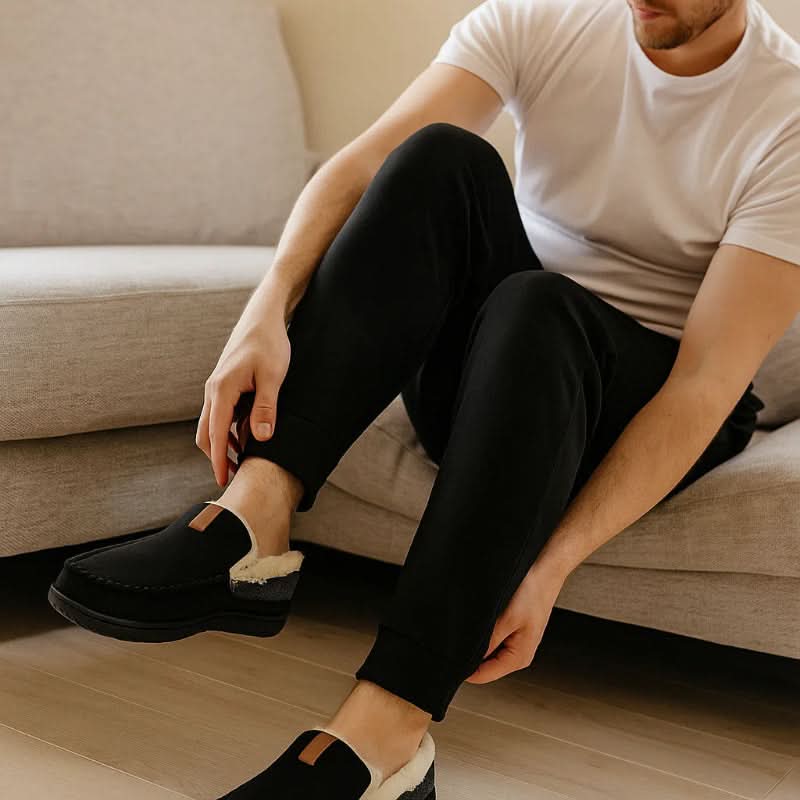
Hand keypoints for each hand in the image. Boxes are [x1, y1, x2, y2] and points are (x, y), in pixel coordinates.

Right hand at [195, 287, 290, 486]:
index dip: (218, 460)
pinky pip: (222, 414)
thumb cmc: (269, 344)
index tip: (221, 481)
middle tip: (232, 478)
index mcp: (222, 390)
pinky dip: (229, 429)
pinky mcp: (225, 385)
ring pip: (213, 424)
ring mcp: (218, 387)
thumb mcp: (273, 376)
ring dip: (224, 443)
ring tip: (242, 462)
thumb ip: (265, 407)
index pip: (215, 434)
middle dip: (216, 456)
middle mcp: (214, 390)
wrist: (263, 317)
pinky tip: (246, 437)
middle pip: (206, 433)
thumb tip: (260, 438)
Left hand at [465, 562, 564, 683]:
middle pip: (483, 664)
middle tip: (458, 633)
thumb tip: (466, 659)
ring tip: (475, 620)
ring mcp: (514, 640)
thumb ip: (487, 643)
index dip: (463, 668)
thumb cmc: (533, 591)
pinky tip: (482, 614)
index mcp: (518, 658)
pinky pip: (491, 635)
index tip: (448, 654)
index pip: (482, 675)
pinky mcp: (511, 627)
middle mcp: (517, 653)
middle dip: (470, 650)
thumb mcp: (506, 618)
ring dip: (476, 638)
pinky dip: (483, 627)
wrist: (545, 567)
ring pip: (486, 648)